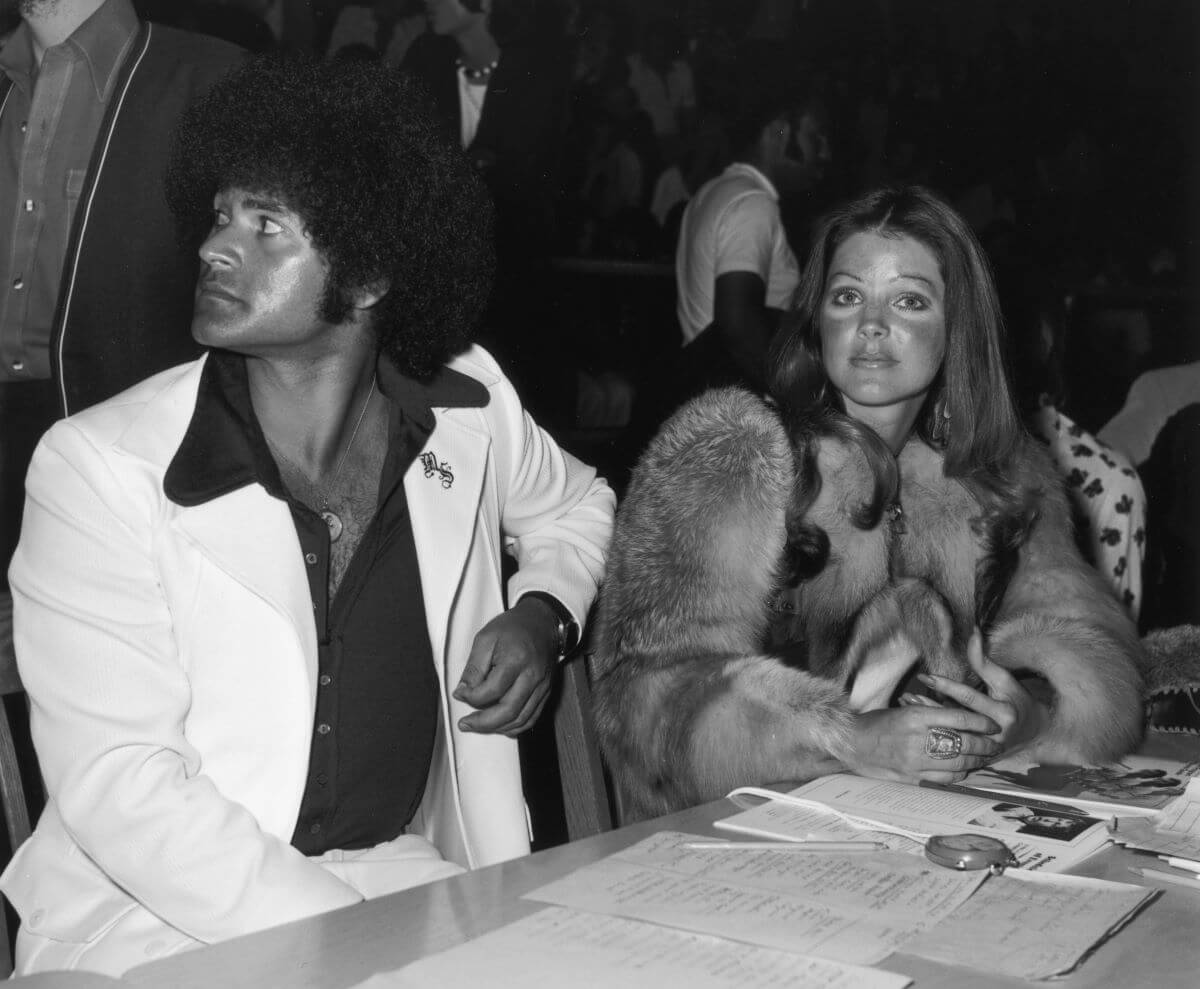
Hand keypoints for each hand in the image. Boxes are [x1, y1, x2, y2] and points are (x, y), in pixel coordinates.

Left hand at [453, 597, 557, 735]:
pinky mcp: (546, 692)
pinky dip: (515, 727)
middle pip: (508, 711)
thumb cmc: (513, 628)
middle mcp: (532, 676)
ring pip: (521, 719)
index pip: (492, 691)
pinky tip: (500, 726)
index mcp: (516, 660)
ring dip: (497, 728)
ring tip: (478, 726)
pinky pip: (532, 718)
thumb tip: (463, 692)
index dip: (471, 697)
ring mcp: (542, 686)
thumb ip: (474, 668)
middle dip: (483, 723)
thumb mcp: (486, 639)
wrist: (542, 622)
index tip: (460, 694)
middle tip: (465, 724)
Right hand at [846, 704, 1001, 782]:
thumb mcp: (903, 709)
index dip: (981, 722)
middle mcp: (917, 738)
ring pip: (958, 763)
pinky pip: (945, 779)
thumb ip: (930, 714)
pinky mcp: (912, 777)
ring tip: (985, 757)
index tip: (993, 725)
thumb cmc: (876, 723)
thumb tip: (961, 720)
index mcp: (915, 715)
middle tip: (996, 744)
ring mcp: (915, 760)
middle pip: (963, 742)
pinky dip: (960, 774)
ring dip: (976, 761)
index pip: (958, 718)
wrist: (852, 743)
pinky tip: (965, 770)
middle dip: (985, 744)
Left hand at [918, 628, 1045, 756]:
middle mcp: (994, 735)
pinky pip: (952, 747)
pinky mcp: (979, 759)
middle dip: (929, 707)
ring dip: (927, 723)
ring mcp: (986, 751)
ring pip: (951, 736)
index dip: (946, 686)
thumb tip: (973, 631)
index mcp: (1003, 714)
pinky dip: (935, 735)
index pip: (969, 698)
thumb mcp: (1005, 680)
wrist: (1035, 734)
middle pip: (955, 720)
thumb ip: (984, 660)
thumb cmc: (1018, 701)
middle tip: (906, 696)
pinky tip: (917, 726)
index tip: (924, 677)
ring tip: (906, 708)